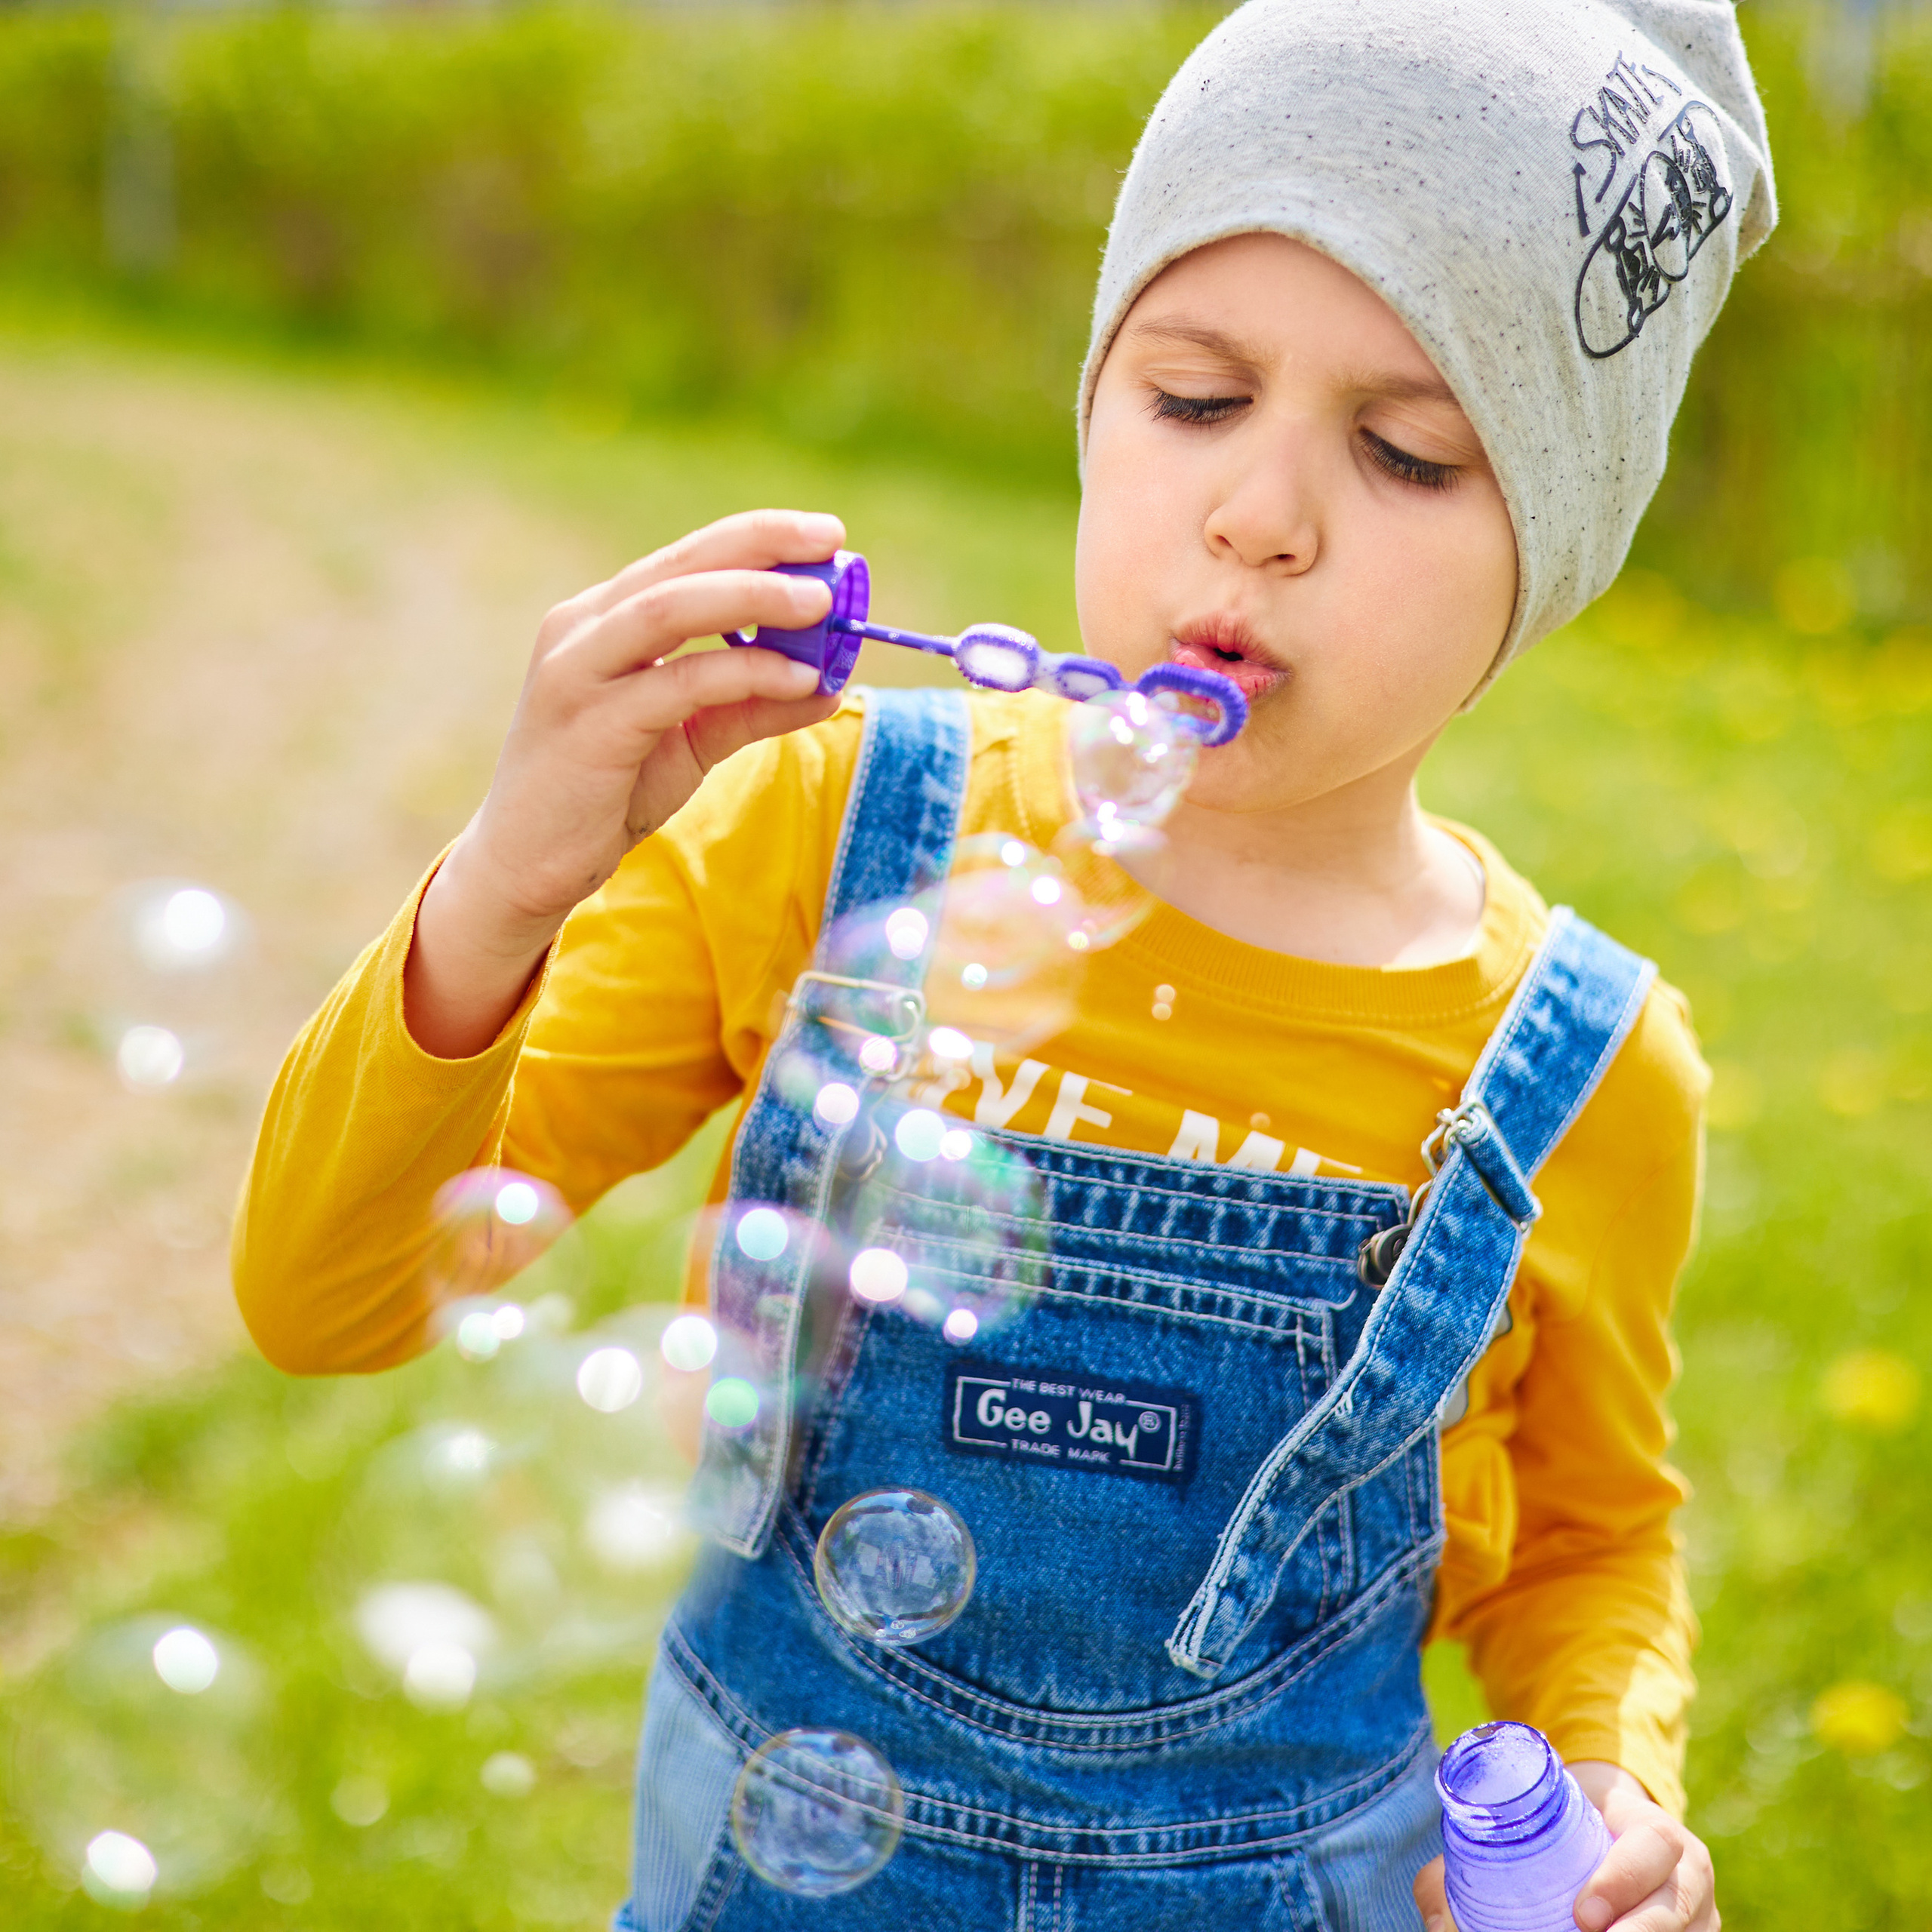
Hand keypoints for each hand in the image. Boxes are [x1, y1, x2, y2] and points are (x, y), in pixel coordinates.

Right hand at [404, 509, 844, 1056]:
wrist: (526, 864)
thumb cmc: (606, 793)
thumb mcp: (692, 741)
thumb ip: (750, 705)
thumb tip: (828, 683)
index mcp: (603, 619)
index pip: (685, 559)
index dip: (756, 538)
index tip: (825, 533)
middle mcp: (582, 630)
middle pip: (680, 565)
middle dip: (760, 545)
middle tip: (830, 541)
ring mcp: (577, 672)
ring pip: (670, 608)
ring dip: (752, 596)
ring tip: (821, 601)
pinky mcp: (589, 725)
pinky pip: (678, 684)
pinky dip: (743, 672)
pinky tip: (798, 679)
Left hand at [1412, 1760, 1716, 1931]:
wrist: (1619, 1831)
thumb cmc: (1569, 1827)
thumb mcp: (1539, 1817)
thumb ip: (1478, 1852)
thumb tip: (1440, 1921)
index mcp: (1655, 1833)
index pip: (1655, 1844)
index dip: (1623, 1878)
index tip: (1582, 1913)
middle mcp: (1689, 1878)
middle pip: (1679, 1908)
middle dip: (1640, 1930)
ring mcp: (1700, 1919)